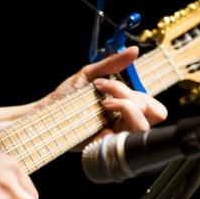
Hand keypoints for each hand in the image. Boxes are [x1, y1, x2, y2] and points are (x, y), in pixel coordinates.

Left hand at [45, 46, 167, 134]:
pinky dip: (109, 128)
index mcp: (126, 105)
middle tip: (107, 96)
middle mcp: (125, 121)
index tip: (116, 86)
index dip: (143, 94)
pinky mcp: (107, 147)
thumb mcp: (89, 75)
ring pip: (141, 126)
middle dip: (132, 97)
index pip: (154, 105)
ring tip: (103, 105)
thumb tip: (134, 51)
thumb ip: (112, 64)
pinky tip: (95, 126)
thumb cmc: (65, 98)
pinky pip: (122, 139)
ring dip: (125, 108)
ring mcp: (117, 135)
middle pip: (154, 113)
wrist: (45, 115)